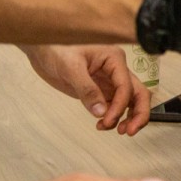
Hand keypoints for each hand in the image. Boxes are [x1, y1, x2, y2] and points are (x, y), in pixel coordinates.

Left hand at [20, 44, 151, 134]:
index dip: (120, 106)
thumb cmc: (56, 49)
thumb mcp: (70, 67)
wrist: (41, 50)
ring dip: (128, 117)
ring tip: (116, 130)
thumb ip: (87, 89)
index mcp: (114, 58)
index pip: (126, 86)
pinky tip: (102, 124)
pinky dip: (113, 117)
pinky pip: (114, 105)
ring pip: (130, 101)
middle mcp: (116, 69)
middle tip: (129, 131)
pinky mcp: (100, 90)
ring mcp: (109, 81)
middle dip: (139, 113)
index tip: (107, 120)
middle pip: (138, 93)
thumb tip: (101, 112)